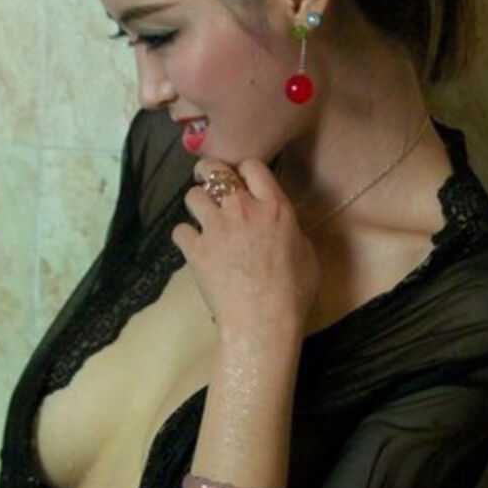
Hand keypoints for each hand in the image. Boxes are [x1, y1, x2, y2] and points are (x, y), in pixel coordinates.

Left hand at [172, 154, 320, 338]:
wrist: (263, 322)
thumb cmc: (294, 293)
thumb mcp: (307, 254)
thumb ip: (291, 231)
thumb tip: (282, 227)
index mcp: (274, 207)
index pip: (252, 165)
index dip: (243, 170)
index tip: (241, 179)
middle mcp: (242, 209)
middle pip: (215, 171)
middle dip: (208, 171)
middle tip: (208, 181)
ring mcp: (215, 228)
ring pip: (192, 196)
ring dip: (196, 204)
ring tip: (201, 217)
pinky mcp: (195, 250)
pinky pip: (180, 231)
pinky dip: (185, 237)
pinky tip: (192, 246)